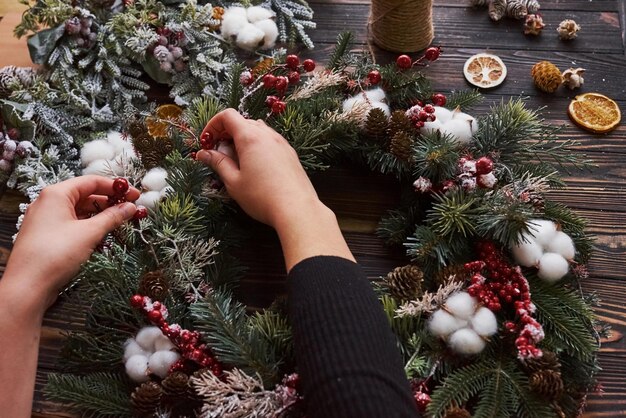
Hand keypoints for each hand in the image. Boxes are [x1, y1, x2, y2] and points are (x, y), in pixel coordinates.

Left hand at [2, 175, 138, 307]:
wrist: (27, 286)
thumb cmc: (56, 253)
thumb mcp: (89, 233)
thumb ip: (112, 217)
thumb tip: (131, 207)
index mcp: (56, 194)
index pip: (91, 182)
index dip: (116, 187)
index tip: (135, 195)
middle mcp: (49, 203)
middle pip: (85, 195)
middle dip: (109, 201)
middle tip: (131, 209)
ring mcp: (46, 220)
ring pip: (79, 211)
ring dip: (101, 215)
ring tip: (121, 221)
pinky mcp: (47, 235)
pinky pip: (72, 223)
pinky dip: (89, 225)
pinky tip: (103, 233)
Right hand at [196, 109, 354, 270]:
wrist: (297, 209)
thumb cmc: (262, 197)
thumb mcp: (234, 182)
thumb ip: (218, 163)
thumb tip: (204, 154)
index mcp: (250, 137)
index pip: (228, 116)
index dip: (213, 125)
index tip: (207, 142)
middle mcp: (268, 135)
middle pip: (243, 122)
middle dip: (226, 133)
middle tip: (219, 154)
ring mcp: (281, 143)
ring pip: (258, 131)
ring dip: (242, 140)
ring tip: (237, 162)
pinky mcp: (290, 154)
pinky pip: (270, 141)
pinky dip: (258, 147)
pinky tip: (256, 167)